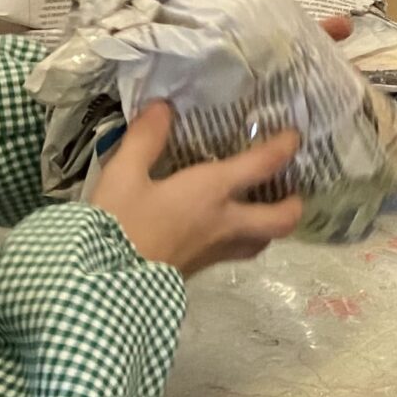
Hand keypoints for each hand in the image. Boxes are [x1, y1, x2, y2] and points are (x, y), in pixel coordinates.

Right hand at [92, 103, 301, 276]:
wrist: (102, 288)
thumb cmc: (117, 225)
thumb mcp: (122, 175)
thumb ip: (145, 139)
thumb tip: (163, 108)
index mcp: (211, 193)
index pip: (262, 166)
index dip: (284, 148)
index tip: (293, 136)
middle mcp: (224, 223)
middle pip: (280, 219)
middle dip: (293, 203)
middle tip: (290, 188)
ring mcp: (216, 251)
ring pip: (261, 241)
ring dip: (269, 224)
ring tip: (261, 207)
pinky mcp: (201, 269)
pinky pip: (237, 252)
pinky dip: (244, 238)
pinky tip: (223, 228)